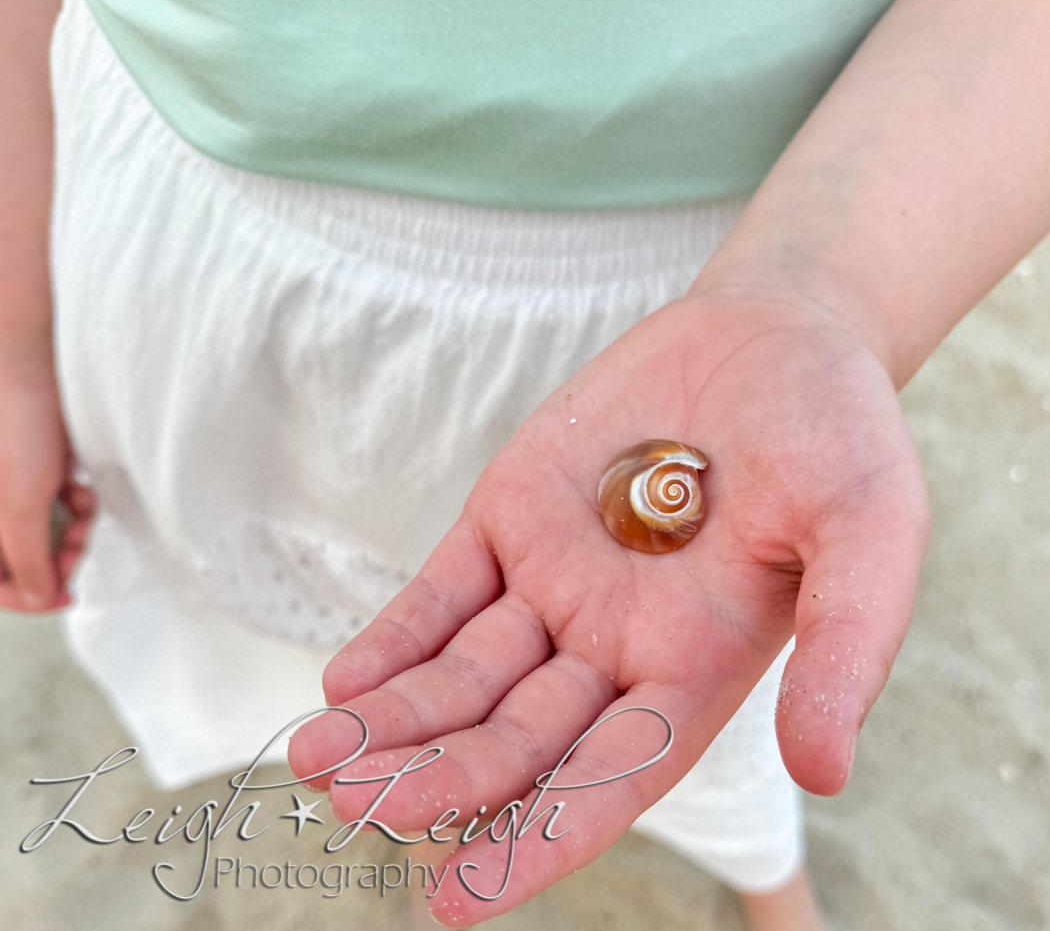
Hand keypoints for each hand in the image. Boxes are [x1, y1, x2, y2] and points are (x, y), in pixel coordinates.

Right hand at [0, 357, 94, 611]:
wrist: (35, 373)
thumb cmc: (15, 430)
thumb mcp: (19, 506)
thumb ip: (27, 559)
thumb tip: (41, 598)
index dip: (29, 596)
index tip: (64, 596)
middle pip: (24, 558)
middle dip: (57, 554)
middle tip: (77, 544)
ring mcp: (12, 489)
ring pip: (47, 531)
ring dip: (72, 526)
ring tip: (81, 505)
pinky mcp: (37, 470)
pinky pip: (60, 503)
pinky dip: (77, 500)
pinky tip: (80, 486)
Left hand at [288, 290, 928, 923]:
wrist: (771, 331)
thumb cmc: (838, 431)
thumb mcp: (872, 530)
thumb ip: (851, 644)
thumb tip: (822, 771)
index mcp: (696, 669)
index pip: (609, 779)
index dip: (539, 840)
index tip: (459, 898)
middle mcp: (615, 642)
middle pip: (515, 736)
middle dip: (441, 778)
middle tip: (364, 810)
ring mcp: (556, 580)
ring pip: (463, 675)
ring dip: (396, 721)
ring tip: (321, 761)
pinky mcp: (514, 514)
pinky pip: (444, 590)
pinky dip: (398, 636)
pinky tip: (346, 682)